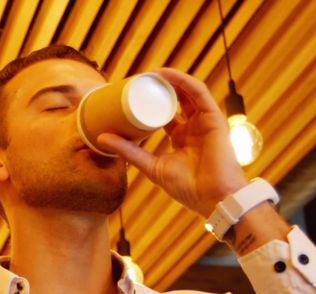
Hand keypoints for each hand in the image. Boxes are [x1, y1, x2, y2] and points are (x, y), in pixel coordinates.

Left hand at [96, 68, 247, 215]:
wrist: (213, 199)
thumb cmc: (187, 188)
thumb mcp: (151, 166)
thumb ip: (128, 152)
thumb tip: (101, 138)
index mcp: (182, 138)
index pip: (164, 113)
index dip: (150, 102)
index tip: (131, 94)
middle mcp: (194, 127)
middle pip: (176, 99)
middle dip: (159, 88)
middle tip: (138, 79)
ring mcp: (204, 121)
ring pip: (187, 92)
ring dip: (169, 79)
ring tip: (149, 73)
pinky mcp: (214, 118)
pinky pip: (198, 92)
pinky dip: (183, 81)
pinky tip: (166, 74)